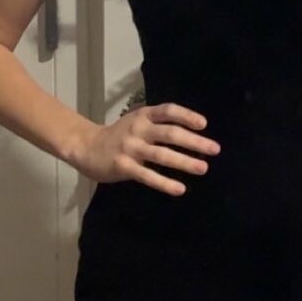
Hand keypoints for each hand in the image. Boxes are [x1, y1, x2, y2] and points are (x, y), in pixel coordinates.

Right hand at [75, 102, 219, 194]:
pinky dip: (165, 183)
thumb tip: (192, 135)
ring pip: (162, 155)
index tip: (204, 125)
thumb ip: (158, 125)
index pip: (168, 111)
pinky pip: (148, 176)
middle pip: (170, 133)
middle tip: (214, 149)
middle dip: (194, 142)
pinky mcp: (124, 166)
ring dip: (185, 162)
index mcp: (143, 115)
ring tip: (203, 168)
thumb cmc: (119, 136)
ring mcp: (130, 148)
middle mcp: (138, 129)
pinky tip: (180, 188)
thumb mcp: (137, 122)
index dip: (187, 116)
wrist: (87, 147)